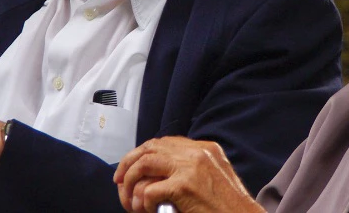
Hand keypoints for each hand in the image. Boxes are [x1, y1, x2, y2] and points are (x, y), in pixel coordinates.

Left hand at [114, 137, 262, 212]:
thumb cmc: (229, 207)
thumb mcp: (215, 177)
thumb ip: (194, 167)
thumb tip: (166, 170)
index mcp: (205, 148)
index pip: (165, 142)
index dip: (143, 152)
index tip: (132, 165)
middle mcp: (197, 153)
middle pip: (151, 147)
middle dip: (129, 162)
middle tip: (119, 178)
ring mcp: (191, 167)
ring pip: (145, 163)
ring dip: (130, 179)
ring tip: (127, 194)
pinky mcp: (185, 186)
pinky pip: (151, 189)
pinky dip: (144, 200)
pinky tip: (147, 209)